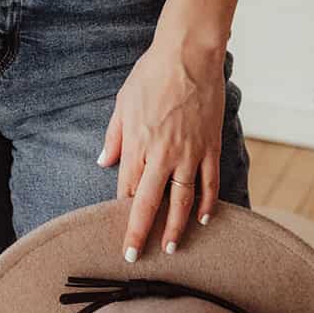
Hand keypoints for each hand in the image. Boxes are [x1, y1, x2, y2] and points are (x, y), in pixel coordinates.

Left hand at [98, 39, 225, 261]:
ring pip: (182, 200)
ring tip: (170, 248)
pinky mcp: (210, 147)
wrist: (188, 55)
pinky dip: (207, 203)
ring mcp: (189, 153)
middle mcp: (162, 154)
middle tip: (135, 257)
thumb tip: (103, 161)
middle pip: (150, 203)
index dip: (122, 212)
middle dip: (141, 233)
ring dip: (175, 227)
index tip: (119, 228)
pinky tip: (204, 219)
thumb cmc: (152, 74)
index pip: (127, 188)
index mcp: (137, 143)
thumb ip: (114, 136)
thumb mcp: (123, 102)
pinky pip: (209, 182)